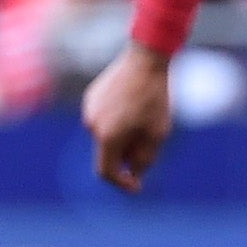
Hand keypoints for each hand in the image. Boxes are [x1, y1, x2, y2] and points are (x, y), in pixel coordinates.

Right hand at [81, 46, 173, 192]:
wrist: (145, 61)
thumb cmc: (154, 99)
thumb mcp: (157, 134)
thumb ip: (144, 159)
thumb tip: (133, 173)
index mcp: (107, 138)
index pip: (106, 172)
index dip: (121, 183)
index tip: (136, 186)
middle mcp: (92, 126)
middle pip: (108, 152)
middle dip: (126, 155)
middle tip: (148, 142)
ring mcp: (89, 110)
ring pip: (105, 135)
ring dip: (122, 136)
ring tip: (143, 118)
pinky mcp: (91, 97)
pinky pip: (103, 118)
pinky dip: (116, 121)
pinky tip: (133, 105)